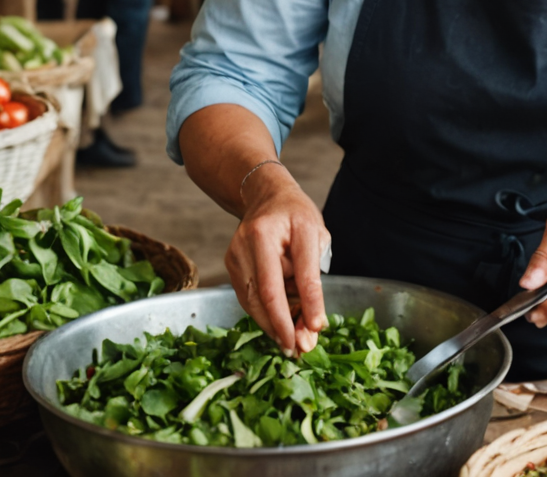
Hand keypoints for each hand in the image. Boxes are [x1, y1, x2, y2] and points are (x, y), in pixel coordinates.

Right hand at [223, 164, 328, 354]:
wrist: (266, 196)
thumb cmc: (297, 218)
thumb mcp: (317, 238)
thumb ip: (313, 279)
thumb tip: (312, 324)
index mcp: (287, 225)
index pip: (300, 271)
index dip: (309, 303)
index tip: (316, 329)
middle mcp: (254, 238)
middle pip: (268, 292)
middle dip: (284, 326)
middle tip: (299, 350)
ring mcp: (237, 251)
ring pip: (253, 301)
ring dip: (272, 326)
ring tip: (291, 344)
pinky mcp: (230, 263)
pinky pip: (247, 297)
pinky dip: (262, 315)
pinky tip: (278, 326)